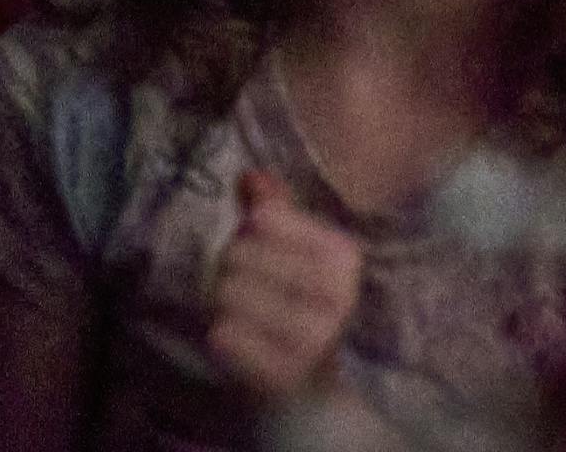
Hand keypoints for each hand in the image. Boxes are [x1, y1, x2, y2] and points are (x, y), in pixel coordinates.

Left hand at [207, 171, 363, 405]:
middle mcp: (337, 292)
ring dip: (220, 304)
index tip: (258, 253)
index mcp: (345, 255)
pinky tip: (236, 339)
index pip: (263, 220)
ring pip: (227, 294)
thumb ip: (275, 214)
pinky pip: (223, 335)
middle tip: (241, 289)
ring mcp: (314, 335)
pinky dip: (221, 336)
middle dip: (227, 271)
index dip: (247, 234)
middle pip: (238, 256)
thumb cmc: (298, 308)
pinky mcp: (286, 372)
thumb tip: (249, 175)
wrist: (312, 389)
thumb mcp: (297, 256)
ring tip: (237, 313)